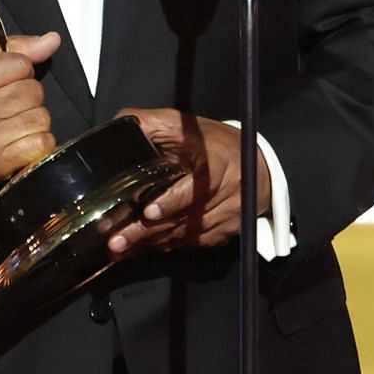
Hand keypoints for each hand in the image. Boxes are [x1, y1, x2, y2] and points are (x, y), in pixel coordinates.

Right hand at [0, 32, 59, 186]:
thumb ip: (12, 47)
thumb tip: (52, 40)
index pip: (23, 64)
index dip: (17, 69)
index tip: (4, 78)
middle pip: (34, 91)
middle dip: (25, 93)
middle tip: (6, 101)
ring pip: (41, 118)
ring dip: (31, 118)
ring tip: (10, 120)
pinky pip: (42, 145)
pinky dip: (36, 142)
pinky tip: (16, 139)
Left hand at [106, 108, 270, 256]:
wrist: (257, 166)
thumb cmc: (214, 143)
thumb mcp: (184, 125)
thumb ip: (151, 123)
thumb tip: (118, 128)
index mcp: (218, 162)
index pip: (197, 186)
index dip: (172, 200)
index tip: (149, 211)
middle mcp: (228, 194)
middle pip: (184, 217)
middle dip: (146, 231)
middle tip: (116, 240)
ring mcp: (228, 218)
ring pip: (184, 235)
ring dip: (149, 244)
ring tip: (118, 248)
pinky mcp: (224, 234)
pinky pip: (190, 245)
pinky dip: (163, 247)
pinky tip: (140, 249)